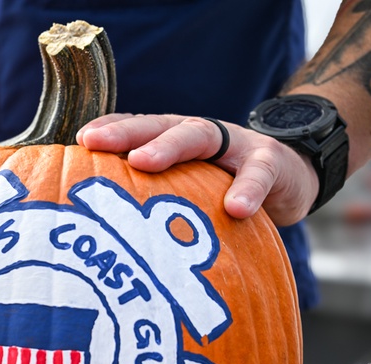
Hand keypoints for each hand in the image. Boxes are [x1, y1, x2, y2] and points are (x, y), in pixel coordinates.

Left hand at [76, 114, 318, 225]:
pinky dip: (247, 189)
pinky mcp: (271, 162)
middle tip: (96, 143)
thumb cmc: (224, 190)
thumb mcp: (188, 189)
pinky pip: (257, 173)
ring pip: (199, 136)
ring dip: (169, 147)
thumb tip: (104, 231)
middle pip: (157, 126)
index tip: (79, 140)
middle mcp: (199, 135)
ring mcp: (235, 144)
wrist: (291, 178)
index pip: (136, 130)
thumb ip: (155, 198)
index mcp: (174, 140)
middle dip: (124, 133)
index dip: (109, 132)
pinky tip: (236, 208)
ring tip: (143, 163)